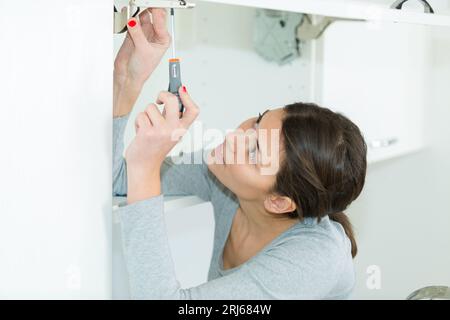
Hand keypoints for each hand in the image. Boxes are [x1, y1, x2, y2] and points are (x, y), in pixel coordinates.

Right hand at [114, 8, 170, 85]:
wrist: (128, 76)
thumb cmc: (142, 69)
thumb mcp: (143, 50)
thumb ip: (138, 34)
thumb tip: (133, 21)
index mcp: (163, 38)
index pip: (161, 19)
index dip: (156, 11)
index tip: (151, 5)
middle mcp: (154, 34)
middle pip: (152, 14)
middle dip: (146, 8)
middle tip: (140, 4)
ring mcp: (142, 32)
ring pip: (141, 16)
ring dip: (136, 12)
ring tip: (131, 10)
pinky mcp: (132, 33)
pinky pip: (130, 20)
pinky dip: (127, 17)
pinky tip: (126, 16)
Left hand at [125, 87, 198, 202]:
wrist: (145, 165)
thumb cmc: (155, 146)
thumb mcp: (169, 132)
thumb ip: (171, 116)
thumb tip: (171, 95)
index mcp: (182, 129)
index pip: (193, 110)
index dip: (188, 96)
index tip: (181, 88)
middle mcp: (174, 130)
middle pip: (172, 100)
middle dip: (162, 94)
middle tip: (158, 99)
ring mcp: (161, 131)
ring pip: (151, 107)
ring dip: (146, 114)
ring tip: (147, 126)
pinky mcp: (147, 133)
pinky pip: (141, 115)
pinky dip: (138, 122)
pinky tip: (141, 132)